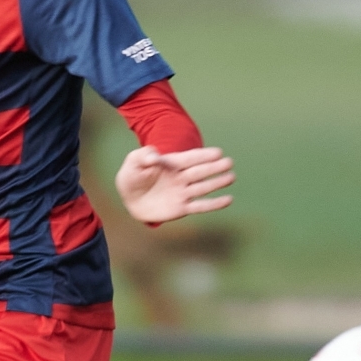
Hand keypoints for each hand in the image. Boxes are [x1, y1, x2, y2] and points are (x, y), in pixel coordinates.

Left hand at [115, 145, 234, 223]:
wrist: (129, 199)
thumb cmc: (132, 176)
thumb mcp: (133, 162)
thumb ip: (144, 156)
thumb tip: (154, 156)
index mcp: (171, 163)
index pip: (190, 158)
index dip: (203, 156)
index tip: (218, 152)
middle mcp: (181, 177)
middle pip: (200, 171)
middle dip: (214, 167)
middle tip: (229, 162)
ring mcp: (183, 192)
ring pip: (203, 187)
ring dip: (217, 183)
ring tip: (231, 177)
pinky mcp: (182, 208)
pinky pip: (200, 206)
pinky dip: (214, 204)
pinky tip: (228, 200)